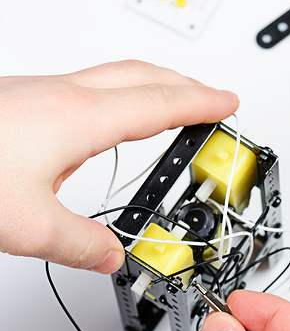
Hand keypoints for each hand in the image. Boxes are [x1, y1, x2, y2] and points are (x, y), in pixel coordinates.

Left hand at [0, 60, 238, 272]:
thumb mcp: (26, 225)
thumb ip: (79, 244)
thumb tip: (109, 254)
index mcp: (78, 118)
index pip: (161, 105)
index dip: (202, 104)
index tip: (227, 104)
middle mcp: (60, 94)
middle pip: (142, 76)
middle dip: (185, 85)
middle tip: (210, 98)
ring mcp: (34, 90)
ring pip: (110, 76)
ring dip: (149, 86)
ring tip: (166, 104)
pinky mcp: (13, 97)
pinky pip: (80, 85)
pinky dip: (112, 95)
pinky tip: (99, 119)